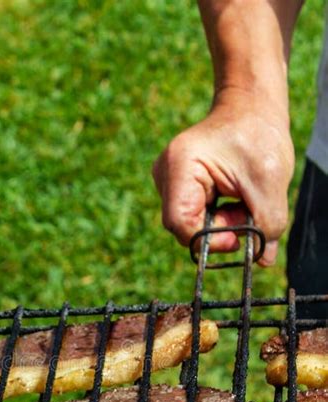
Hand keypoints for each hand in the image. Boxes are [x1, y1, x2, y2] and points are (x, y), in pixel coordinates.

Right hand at [152, 88, 294, 265]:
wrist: (250, 108)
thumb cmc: (257, 135)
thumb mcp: (270, 182)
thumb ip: (266, 224)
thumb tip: (261, 260)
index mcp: (180, 165)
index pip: (180, 223)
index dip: (209, 240)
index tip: (237, 238)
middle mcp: (166, 175)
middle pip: (185, 227)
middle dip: (220, 230)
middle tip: (247, 215)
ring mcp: (169, 182)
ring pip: (193, 224)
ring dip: (223, 223)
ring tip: (244, 201)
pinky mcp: (180, 189)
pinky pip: (197, 217)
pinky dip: (221, 217)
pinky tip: (235, 198)